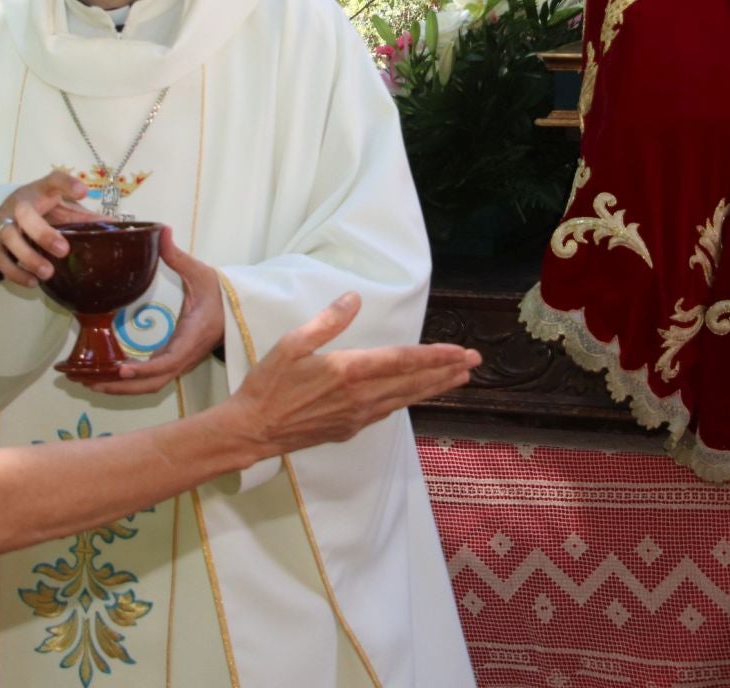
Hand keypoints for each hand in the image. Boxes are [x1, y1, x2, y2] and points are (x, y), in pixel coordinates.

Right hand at [0, 171, 94, 285]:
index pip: (53, 181)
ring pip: (8, 236)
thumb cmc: (41, 211)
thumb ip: (85, 218)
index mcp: (40, 191)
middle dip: (42, 232)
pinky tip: (33, 282)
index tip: (83, 192)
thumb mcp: (62, 209)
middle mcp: (18, 204)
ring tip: (48, 273)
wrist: (4, 212)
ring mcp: (1, 221)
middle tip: (63, 250)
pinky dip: (14, 272)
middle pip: (24, 212)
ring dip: (27, 256)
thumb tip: (118, 228)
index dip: (67, 184)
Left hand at [90, 228, 223, 395]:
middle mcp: (185, 356)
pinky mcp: (173, 360)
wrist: (238, 310)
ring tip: (88, 382)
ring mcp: (179, 361)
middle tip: (89, 381)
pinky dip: (128, 382)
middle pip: (152, 383)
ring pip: (150, 385)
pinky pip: (151, 378)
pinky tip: (105, 375)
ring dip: (120, 389)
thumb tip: (163, 231)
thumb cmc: (219, 293)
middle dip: (121, 387)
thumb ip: (178, 256)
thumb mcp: (200, 273)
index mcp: (192, 337)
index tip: (121, 370)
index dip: (144, 370)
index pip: (168, 362)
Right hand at [221, 293, 480, 454]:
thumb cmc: (268, 385)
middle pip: (412, 382)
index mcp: (347, 371)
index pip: (401, 361)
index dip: (434, 356)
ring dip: (434, 387)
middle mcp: (360, 396)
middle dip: (446, 371)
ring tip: (458, 379)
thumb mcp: (291, 344)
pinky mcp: (350, 428)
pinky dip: (409, 400)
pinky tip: (416, 395)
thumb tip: (354, 298)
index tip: (460, 351)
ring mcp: (357, 416)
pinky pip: (388, 411)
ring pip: (405, 399)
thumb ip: (327, 321)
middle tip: (475, 362)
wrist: (253, 431)